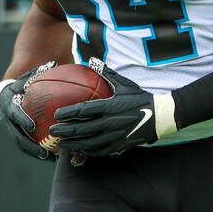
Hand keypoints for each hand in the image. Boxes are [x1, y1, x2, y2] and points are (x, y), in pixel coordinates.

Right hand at [0, 62, 57, 160]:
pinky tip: (51, 157)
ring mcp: (10, 128)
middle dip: (29, 145)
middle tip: (44, 152)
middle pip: (17, 135)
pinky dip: (36, 151)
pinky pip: (25, 145)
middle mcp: (7, 118)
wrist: (7, 94)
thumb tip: (54, 62)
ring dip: (34, 152)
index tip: (32, 125)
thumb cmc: (22, 83)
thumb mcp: (27, 77)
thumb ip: (38, 72)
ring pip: (21, 144)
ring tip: (49, 159)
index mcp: (9, 103)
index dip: (22, 119)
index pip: (15, 113)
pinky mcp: (15, 134)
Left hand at [49, 58, 175, 157]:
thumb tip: (92, 60)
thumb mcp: (124, 83)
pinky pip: (101, 151)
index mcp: (110, 106)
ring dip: (74, 144)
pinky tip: (79, 151)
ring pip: (89, 143)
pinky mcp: (120, 145)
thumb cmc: (140, 97)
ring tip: (61, 145)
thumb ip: (107, 73)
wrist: (160, 115)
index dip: (69, 112)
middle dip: (65, 131)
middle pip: (83, 129)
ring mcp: (115, 135)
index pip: (84, 110)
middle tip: (52, 131)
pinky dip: (88, 152)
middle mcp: (111, 122)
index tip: (57, 114)